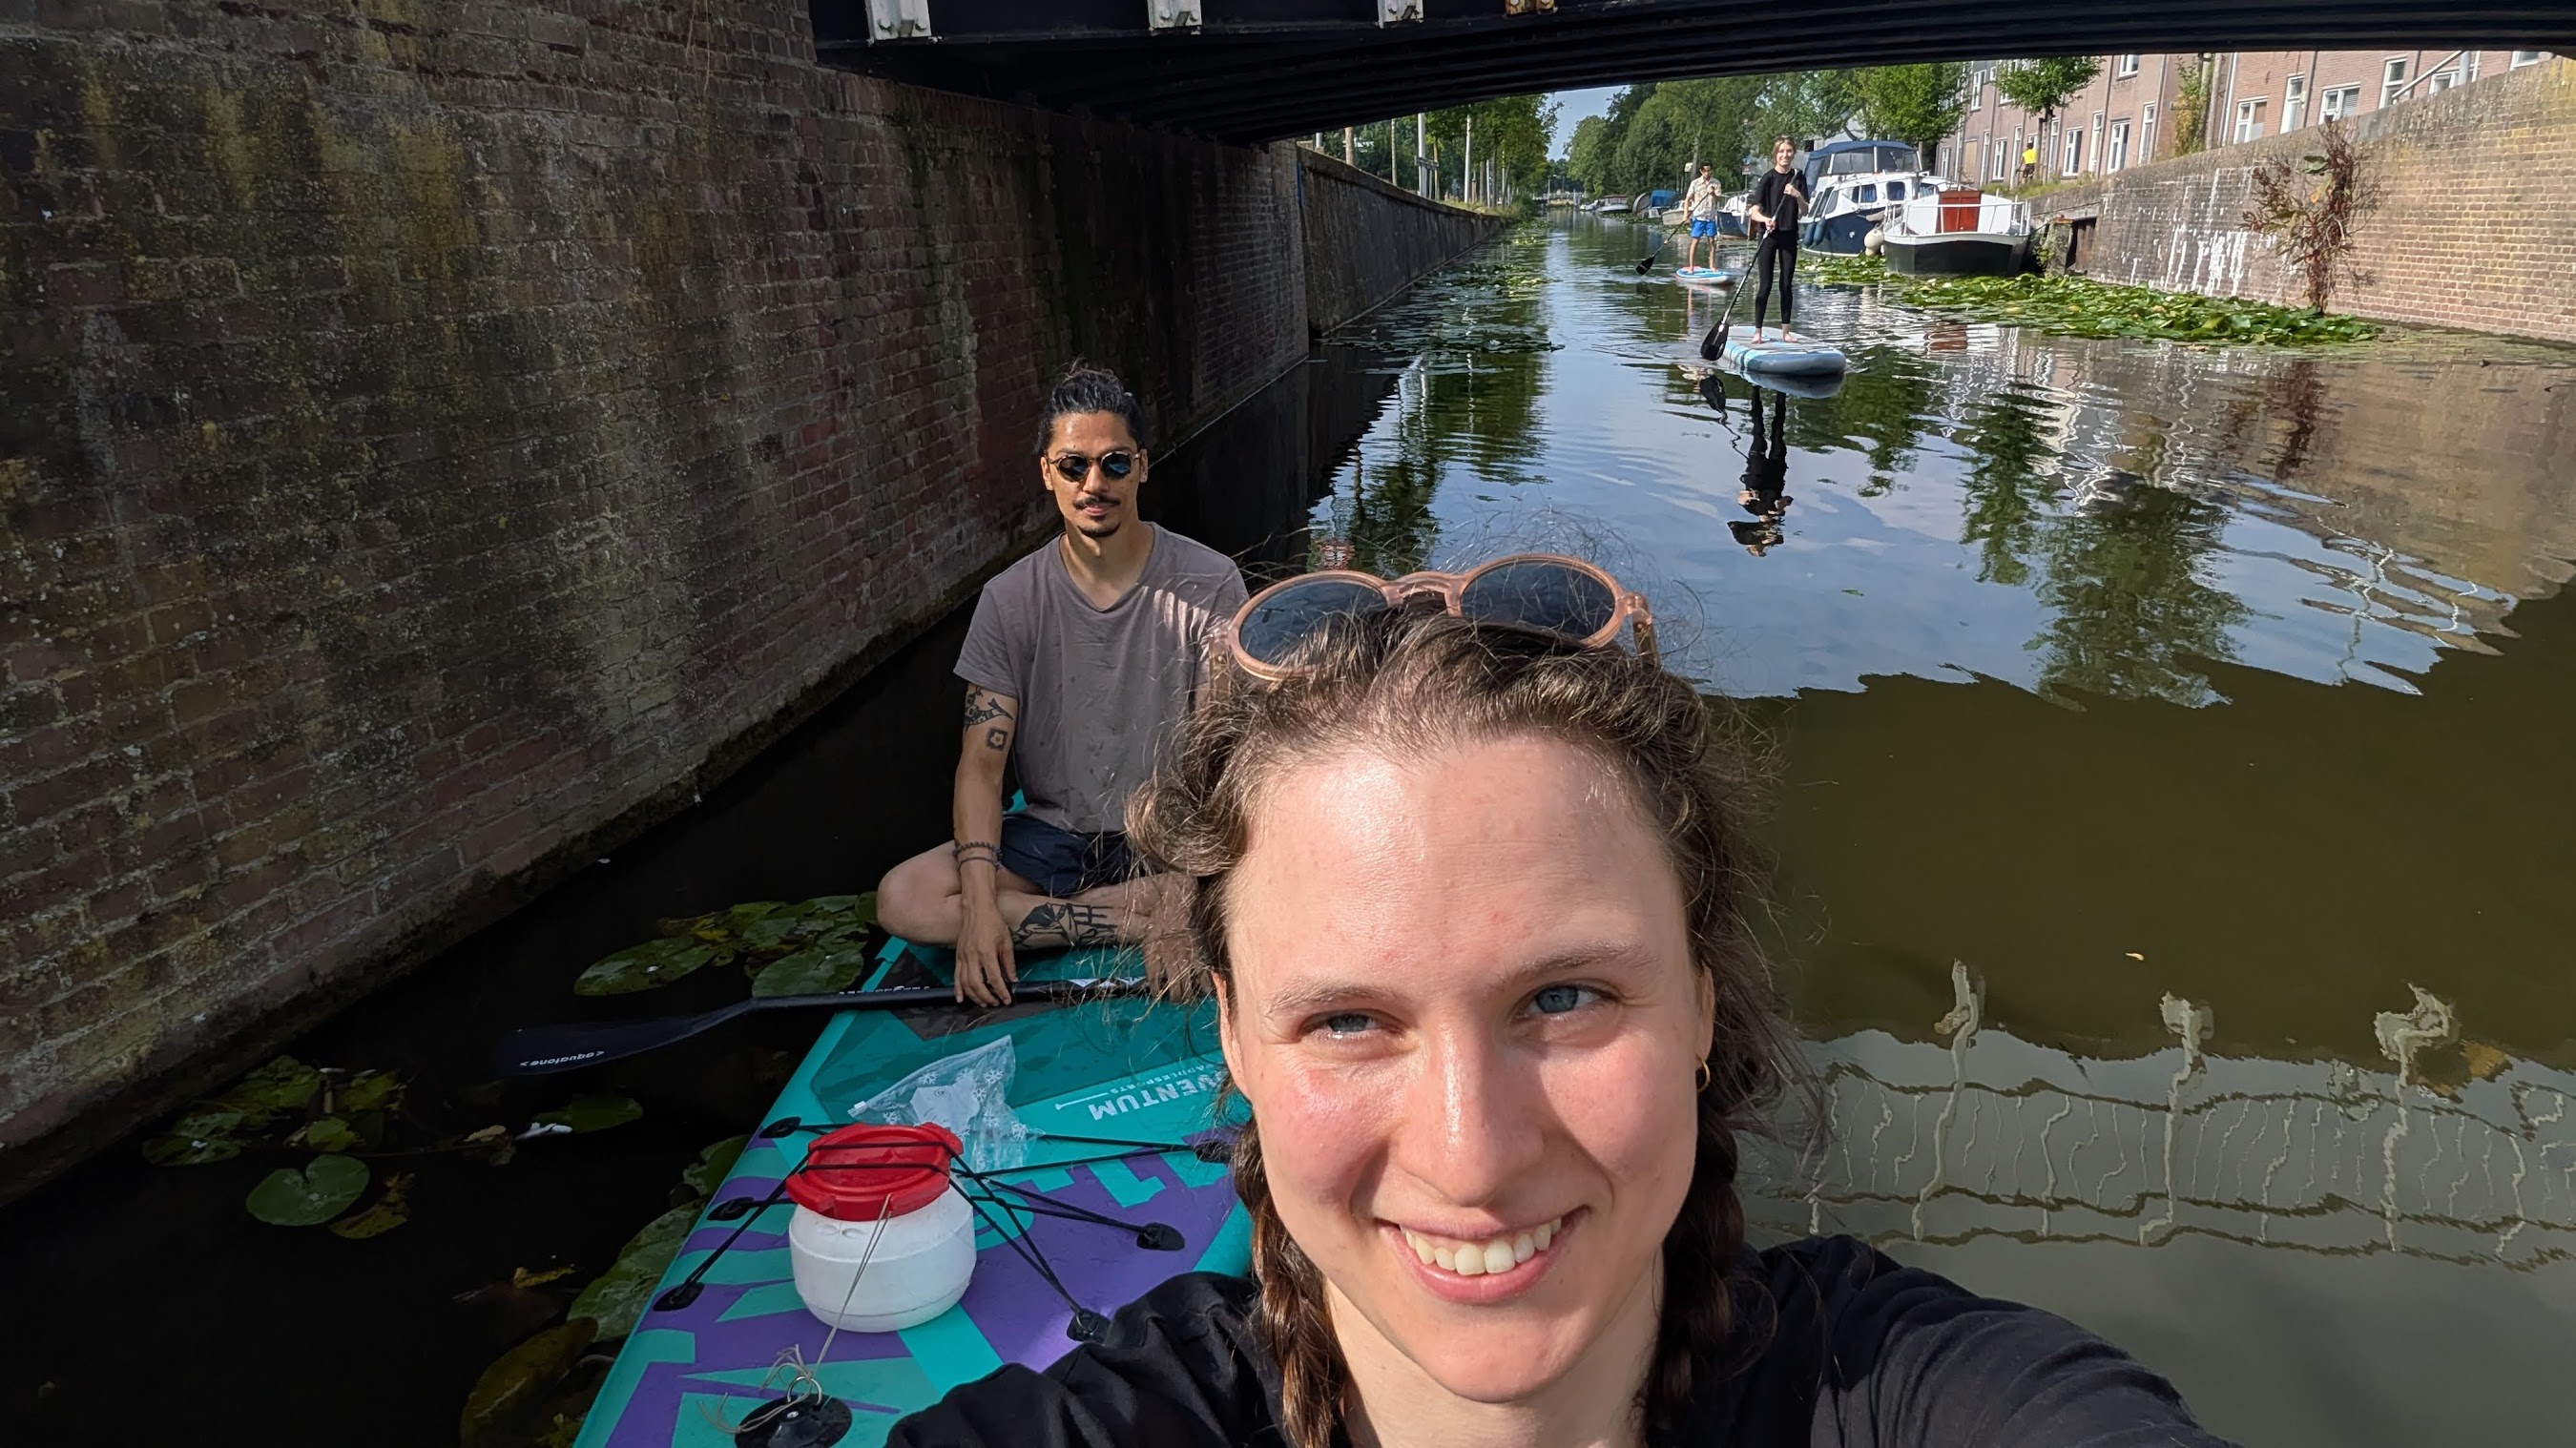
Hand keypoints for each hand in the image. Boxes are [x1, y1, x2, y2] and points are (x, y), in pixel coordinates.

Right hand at [954, 890, 1017, 1006]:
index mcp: (987, 952)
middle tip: (996, 1003)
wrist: (977, 909)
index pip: (994, 978)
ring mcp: (963, 957)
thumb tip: (1013, 979)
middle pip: (977, 984)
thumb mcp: (1006, 941)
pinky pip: (956, 976)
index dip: (1001, 991)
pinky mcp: (957, 956)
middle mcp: (972, 956)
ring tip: (984, 1003)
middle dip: (987, 997)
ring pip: (965, 983)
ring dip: (974, 996)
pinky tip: (960, 998)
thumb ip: (1009, 962)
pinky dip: (957, 989)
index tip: (1007, 1000)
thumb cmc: (994, 922)